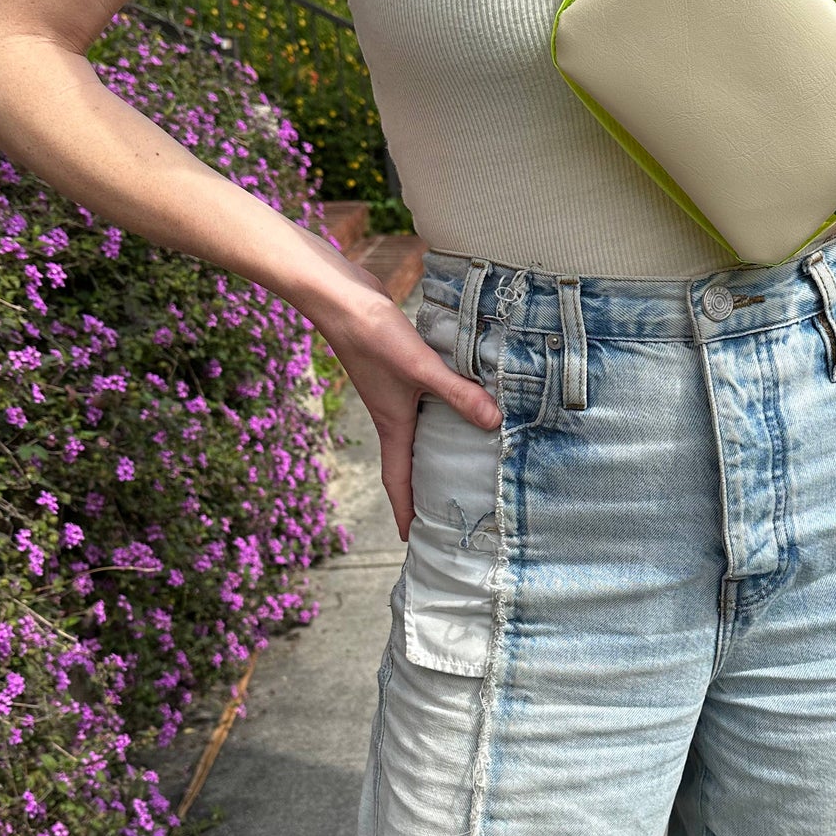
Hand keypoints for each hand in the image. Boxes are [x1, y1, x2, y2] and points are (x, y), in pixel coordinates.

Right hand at [320, 276, 501, 540]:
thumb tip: (495, 423)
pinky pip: (423, 401)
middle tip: (443, 508)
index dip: (404, 511)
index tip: (410, 538)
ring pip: (416, 431)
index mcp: (393, 425)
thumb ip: (458, 395)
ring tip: (460, 460)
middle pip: (408, 461)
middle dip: (421, 488)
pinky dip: (440, 410)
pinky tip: (462, 400)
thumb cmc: (373, 336)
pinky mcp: (399, 368)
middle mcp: (391, 414)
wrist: (341, 298)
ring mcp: (394, 392)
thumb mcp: (421, 369)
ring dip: (433, 448)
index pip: (397, 480)